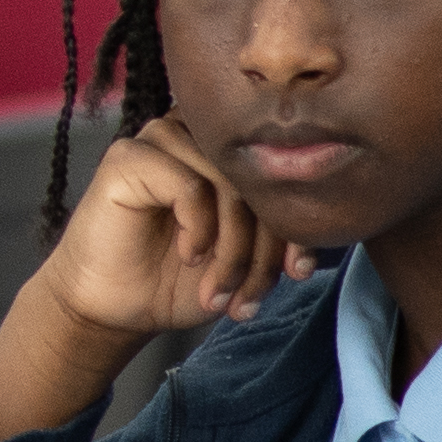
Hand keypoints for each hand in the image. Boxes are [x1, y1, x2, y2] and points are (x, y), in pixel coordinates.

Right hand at [0, 116, 290, 439]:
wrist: (117, 306)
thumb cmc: (179, 279)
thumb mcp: (247, 258)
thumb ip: (279, 233)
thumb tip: (324, 222)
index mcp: (226, 151)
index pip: (282, 174)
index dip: (297, 227)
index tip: (298, 274)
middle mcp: (195, 135)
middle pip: (259, 180)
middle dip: (264, 250)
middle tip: (250, 297)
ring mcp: (160, 140)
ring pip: (229, 185)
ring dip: (233, 250)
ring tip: (220, 290)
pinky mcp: (128, 157)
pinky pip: (189, 186)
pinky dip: (198, 230)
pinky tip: (189, 256)